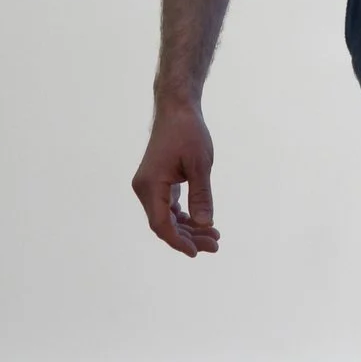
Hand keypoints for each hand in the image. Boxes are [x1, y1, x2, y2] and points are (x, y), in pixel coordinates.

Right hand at [134, 96, 219, 255]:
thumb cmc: (188, 132)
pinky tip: (203, 225)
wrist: (177, 109)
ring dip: (189, 229)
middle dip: (189, 238)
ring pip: (167, 218)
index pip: (161, 224)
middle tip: (216, 245)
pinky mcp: (158, 183)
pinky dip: (185, 217)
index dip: (178, 241)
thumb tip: (205, 225)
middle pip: (165, 224)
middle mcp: (145, 188)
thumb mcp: (200, 164)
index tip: (197, 252)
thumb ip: (201, 195)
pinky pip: (168, 208)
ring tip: (214, 238)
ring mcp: (150, 186)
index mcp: (151, 185)